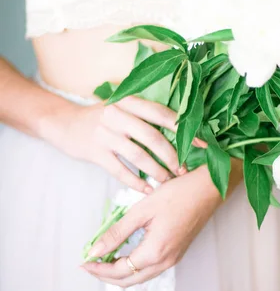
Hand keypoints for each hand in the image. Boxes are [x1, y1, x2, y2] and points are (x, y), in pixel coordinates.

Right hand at [43, 95, 205, 192]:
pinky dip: (136, 182)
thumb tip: (184, 128)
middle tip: (184, 170)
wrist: (65, 124)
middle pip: (153, 137)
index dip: (185, 130)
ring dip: (157, 171)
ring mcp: (105, 133)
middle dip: (172, 156)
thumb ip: (147, 113)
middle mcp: (117, 114)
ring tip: (168, 181)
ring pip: (138, 156)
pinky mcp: (95, 152)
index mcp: (129, 100)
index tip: (202, 145)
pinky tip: (147, 190)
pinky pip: (120, 170)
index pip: (163, 114)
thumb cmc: (103, 117)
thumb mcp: (123, 106)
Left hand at [81, 161, 243, 286]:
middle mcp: (165, 261)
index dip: (99, 269)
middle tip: (89, 264)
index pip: (119, 271)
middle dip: (106, 275)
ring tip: (103, 260)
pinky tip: (124, 254)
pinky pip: (150, 269)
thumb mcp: (142, 210)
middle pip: (129, 280)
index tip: (83, 261)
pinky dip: (133, 267)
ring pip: (140, 277)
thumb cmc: (177, 194)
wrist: (209, 190)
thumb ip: (117, 233)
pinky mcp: (177, 253)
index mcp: (155, 251)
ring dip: (119, 273)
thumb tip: (94, 251)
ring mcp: (173, 259)